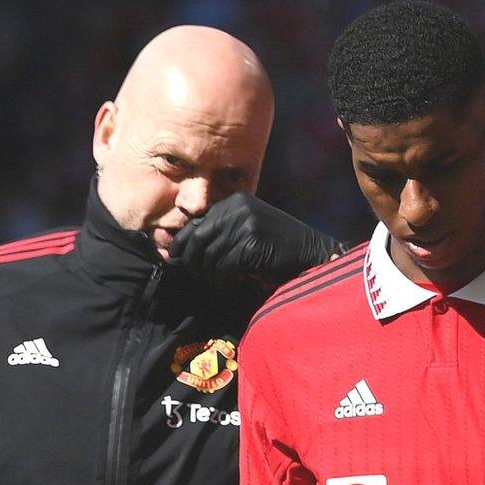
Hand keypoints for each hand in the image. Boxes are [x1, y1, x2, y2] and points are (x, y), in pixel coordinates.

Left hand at [168, 192, 342, 287]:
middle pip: (199, 238)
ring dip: (212, 274)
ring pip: (211, 255)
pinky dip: (225, 280)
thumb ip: (221, 232)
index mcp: (235, 201)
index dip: (182, 243)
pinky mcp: (253, 242)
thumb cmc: (276, 246)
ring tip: (219, 281)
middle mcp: (239, 207)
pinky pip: (226, 266)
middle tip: (197, 276)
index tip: (175, 259)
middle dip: (193, 261)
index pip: (197, 222)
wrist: (310, 251)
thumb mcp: (248, 229)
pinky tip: (230, 284)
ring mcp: (247, 223)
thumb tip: (182, 250)